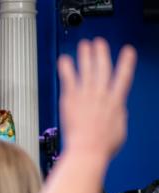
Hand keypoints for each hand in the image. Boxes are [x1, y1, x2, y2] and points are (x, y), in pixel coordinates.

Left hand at [58, 38, 135, 159]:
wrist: (87, 150)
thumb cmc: (102, 146)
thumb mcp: (119, 130)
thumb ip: (119, 115)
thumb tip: (119, 110)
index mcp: (116, 102)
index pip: (124, 77)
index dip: (126, 63)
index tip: (128, 51)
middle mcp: (101, 95)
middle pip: (103, 69)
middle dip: (102, 53)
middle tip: (99, 42)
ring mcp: (85, 96)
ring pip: (86, 70)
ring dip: (86, 56)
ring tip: (84, 44)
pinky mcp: (70, 100)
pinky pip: (68, 80)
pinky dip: (67, 68)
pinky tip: (64, 59)